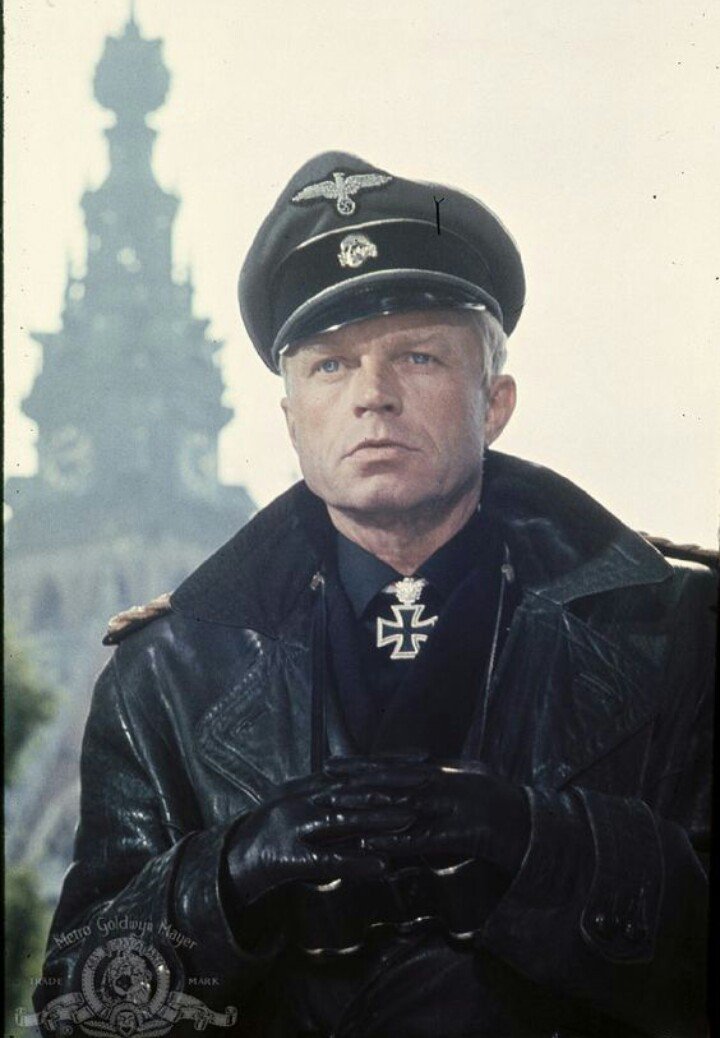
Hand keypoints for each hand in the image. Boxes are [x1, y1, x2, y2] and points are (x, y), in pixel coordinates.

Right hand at [225, 765, 427, 908]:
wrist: (237, 859)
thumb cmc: (278, 831)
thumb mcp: (305, 802)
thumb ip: (336, 791)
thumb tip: (374, 784)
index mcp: (313, 785)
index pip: (358, 768)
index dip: (392, 762)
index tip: (423, 758)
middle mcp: (306, 799)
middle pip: (356, 788)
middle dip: (394, 783)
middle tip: (427, 780)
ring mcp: (298, 826)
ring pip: (344, 820)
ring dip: (380, 820)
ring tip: (411, 819)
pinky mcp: (292, 857)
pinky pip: (328, 860)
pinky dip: (356, 863)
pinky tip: (382, 867)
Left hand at [321, 757, 529, 875]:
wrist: (530, 825)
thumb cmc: (500, 801)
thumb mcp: (471, 775)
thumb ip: (446, 769)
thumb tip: (425, 762)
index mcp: (440, 770)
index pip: (391, 765)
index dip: (359, 765)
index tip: (331, 763)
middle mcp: (438, 784)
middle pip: (386, 782)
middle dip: (350, 783)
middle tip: (319, 782)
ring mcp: (445, 808)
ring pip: (394, 808)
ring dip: (360, 811)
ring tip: (331, 811)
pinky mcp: (453, 834)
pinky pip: (416, 839)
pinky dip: (389, 841)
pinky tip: (365, 844)